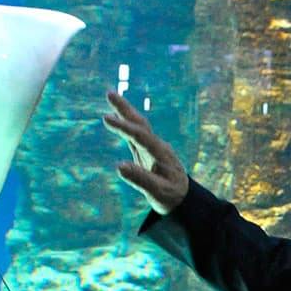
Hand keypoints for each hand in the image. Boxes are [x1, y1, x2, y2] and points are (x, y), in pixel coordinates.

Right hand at [103, 91, 188, 214]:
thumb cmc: (171, 196)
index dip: (123, 126)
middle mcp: (157, 146)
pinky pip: (135, 134)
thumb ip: (140, 179)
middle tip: (109, 93)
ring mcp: (152, 147)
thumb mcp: (157, 192)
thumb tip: (119, 166)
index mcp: (160, 153)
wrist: (184, 198)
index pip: (140, 136)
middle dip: (125, 108)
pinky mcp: (147, 151)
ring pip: (138, 125)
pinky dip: (126, 124)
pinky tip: (116, 117)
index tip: (106, 118)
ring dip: (124, 111)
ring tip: (110, 95)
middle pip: (140, 123)